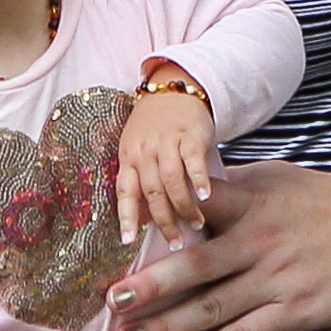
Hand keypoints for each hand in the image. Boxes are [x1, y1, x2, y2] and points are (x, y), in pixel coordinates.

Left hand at [110, 161, 330, 330]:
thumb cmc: (321, 201)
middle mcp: (258, 242)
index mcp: (249, 204)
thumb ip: (230, 187)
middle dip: (150, 287)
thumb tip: (185, 187)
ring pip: (212, 307)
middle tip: (111, 302)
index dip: (156, 220)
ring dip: (167, 326)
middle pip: (194, 266)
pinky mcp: (295, 310)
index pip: (195, 208)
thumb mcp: (275, 179)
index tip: (118, 237)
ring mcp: (276, 279)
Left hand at [113, 84, 217, 243]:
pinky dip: (199, 180)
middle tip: (176, 241)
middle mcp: (145, 150)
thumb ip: (140, 178)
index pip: (124, 191)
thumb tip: (142, 218)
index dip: (125, 217)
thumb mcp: (137, 148)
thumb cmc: (155, 124)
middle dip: (165, 222)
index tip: (128, 241)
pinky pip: (193, 161)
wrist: (174, 89)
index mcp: (129, 156)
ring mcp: (167, 141)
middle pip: (153, 192)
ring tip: (196, 224)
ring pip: (172, 181)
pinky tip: (206, 196)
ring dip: (185, 207)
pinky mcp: (190, 135)